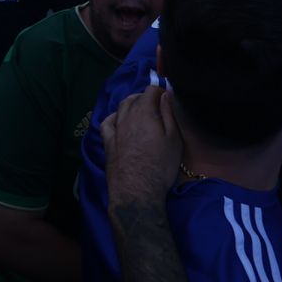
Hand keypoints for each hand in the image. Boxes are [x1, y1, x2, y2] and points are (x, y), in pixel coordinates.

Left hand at [101, 85, 181, 209]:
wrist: (137, 191)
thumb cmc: (160, 166)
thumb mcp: (174, 139)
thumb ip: (169, 113)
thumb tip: (166, 94)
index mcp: (144, 112)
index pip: (150, 90)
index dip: (161, 91)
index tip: (168, 98)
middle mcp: (126, 116)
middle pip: (134, 98)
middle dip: (145, 97)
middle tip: (156, 105)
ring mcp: (115, 129)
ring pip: (120, 108)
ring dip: (130, 105)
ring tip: (140, 111)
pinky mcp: (107, 143)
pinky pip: (107, 123)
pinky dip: (114, 117)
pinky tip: (119, 121)